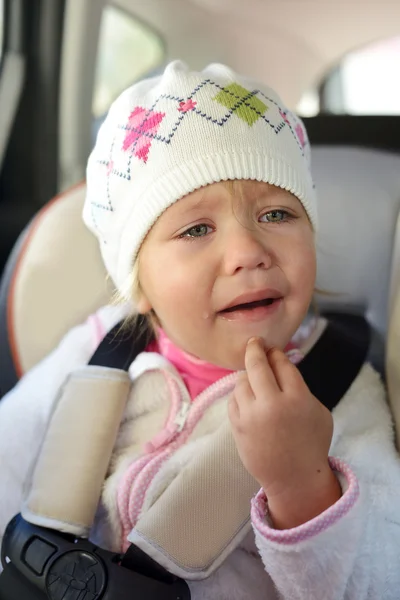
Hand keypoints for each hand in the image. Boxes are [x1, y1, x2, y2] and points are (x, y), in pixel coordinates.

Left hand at [228, 338, 340, 527]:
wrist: (294, 479)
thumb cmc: (311, 443)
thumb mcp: (319, 411)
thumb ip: (301, 387)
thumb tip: (281, 364)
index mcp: (297, 398)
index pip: (281, 363)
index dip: (276, 353)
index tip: (273, 349)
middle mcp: (272, 404)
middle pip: (257, 365)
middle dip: (255, 348)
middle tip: (254, 342)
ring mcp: (252, 416)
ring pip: (242, 381)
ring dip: (247, 375)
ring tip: (254, 376)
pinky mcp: (237, 426)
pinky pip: (234, 400)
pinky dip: (240, 394)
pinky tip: (248, 396)